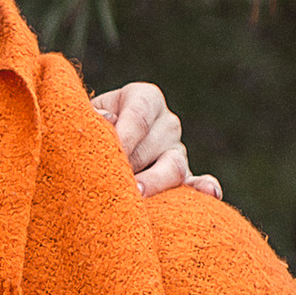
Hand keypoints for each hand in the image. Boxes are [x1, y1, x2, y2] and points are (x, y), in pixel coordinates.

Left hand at [93, 80, 222, 201]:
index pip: (137, 116)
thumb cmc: (88, 129)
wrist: (97, 149)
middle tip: (111, 183)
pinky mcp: (183, 179)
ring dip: (153, 183)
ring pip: (172, 167)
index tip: (106, 157)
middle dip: (129, 166)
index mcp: (144, 98)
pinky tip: (210, 193)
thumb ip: (90, 117)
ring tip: (136, 195)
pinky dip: (204, 188)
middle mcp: (166, 123)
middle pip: (152, 145)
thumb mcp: (85, 116)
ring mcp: (177, 152)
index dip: (122, 138)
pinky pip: (197, 183)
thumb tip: (106, 120)